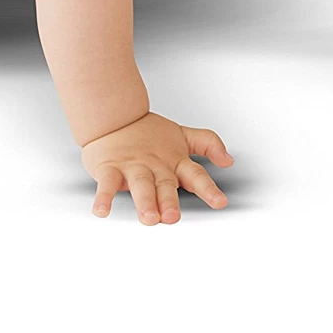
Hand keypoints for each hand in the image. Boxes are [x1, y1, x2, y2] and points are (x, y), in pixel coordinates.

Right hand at [81, 111, 232, 223]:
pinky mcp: (110, 168)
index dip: (208, 188)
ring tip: (149, 217)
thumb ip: (207, 144)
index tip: (220, 202)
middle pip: (165, 185)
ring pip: (140, 185)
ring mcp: (132, 166)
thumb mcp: (182, 135)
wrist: (113, 115)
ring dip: (144, 201)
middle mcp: (155, 165)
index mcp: (174, 161)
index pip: (195, 175)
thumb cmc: (147, 132)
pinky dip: (104, 198)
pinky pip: (106, 184)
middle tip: (172, 217)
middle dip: (169, 201)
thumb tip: (229, 159)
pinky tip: (102, 210)